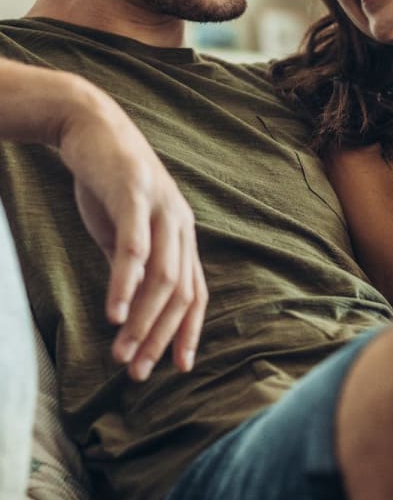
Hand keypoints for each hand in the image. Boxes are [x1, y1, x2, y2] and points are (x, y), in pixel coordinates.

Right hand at [57, 83, 206, 381]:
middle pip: (181, 293)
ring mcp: (161, 208)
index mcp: (182, 234)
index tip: (177, 368)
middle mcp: (180, 224)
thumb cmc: (108, 182)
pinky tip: (112, 314)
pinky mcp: (134, 195)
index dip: (188, 332)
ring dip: (142, 321)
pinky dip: (126, 283)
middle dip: (161, 338)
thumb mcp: (124, 230)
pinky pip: (135, 247)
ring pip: (161, 277)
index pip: (195, 293)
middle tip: (139, 372)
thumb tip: (132, 309)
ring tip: (123, 355)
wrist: (90, 126)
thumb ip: (133, 267)